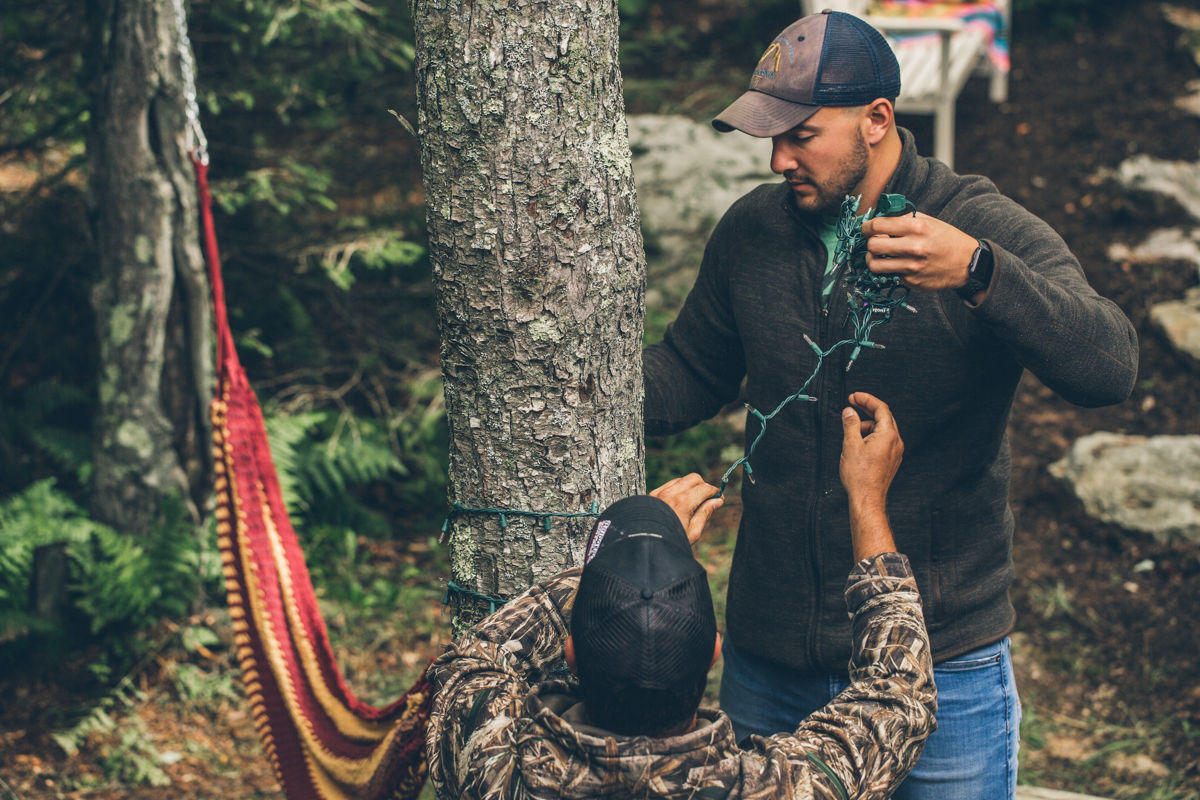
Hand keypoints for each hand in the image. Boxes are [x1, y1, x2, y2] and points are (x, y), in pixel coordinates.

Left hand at [649, 474, 723, 544]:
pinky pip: (670, 484)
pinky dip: (678, 489)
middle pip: (694, 478)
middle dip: (703, 486)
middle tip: (707, 499)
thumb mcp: (693, 532)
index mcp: (682, 503)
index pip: (705, 488)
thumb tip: (718, 501)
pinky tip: (680, 502)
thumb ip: (705, 513)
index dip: (715, 492)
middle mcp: (670, 493)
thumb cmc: (671, 541)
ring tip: (693, 503)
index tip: (719, 498)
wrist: (646, 543)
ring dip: (690, 487)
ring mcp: (660, 492)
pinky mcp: (653, 494)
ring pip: (682, 479)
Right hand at [839, 393, 902, 560]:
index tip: (854, 396)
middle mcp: (895, 442)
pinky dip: (871, 435)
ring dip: (867, 424)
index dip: (866, 399)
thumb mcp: (850, 445)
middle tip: (852, 404)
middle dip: (867, 409)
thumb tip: (849, 412)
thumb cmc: (860, 476)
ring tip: (851, 430)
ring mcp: (895, 452)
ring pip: (883, 430)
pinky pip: (883, 441)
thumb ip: (851, 424)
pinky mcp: (891, 460)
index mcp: (888, 435)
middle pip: (883, 417)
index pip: (881, 408)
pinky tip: (858, 442)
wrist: (867, 498)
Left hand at [859, 212, 978, 293]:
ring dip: (873, 259)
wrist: (967, 263)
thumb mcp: (929, 221)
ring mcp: (911, 266)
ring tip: (879, 256)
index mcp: (916, 227)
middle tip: (874, 242)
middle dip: (869, 243)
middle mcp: (913, 246)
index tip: (866, 229)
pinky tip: (897, 264)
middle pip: (872, 245)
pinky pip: (889, 275)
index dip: (866, 227)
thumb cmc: (947, 239)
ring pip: (875, 265)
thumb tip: (881, 222)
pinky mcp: (911, 281)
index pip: (877, 225)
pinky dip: (889, 270)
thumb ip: (904, 220)